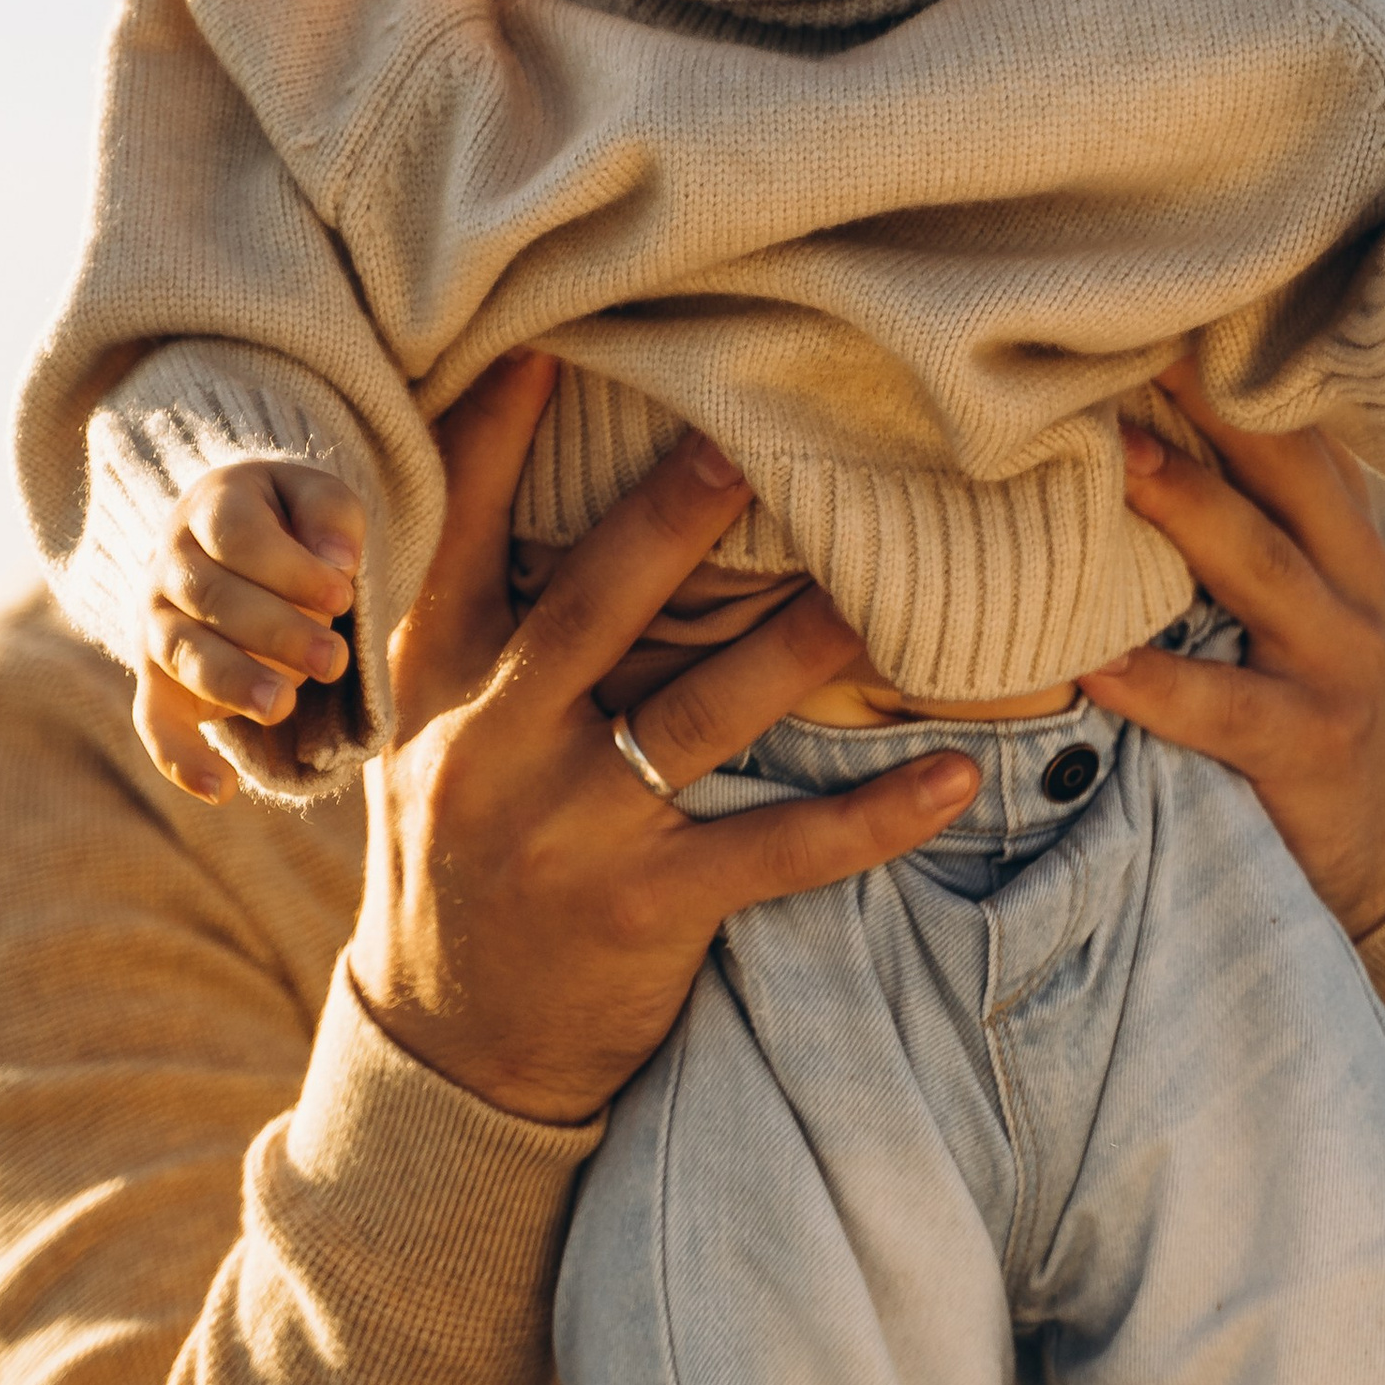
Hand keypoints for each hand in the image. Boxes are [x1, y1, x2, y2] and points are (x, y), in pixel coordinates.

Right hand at [137, 457, 364, 800]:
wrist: (235, 543)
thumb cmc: (291, 522)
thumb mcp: (319, 495)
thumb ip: (331, 515)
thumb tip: (338, 561)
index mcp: (209, 507)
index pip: (237, 535)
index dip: (289, 568)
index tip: (343, 594)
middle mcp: (170, 565)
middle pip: (211, 597)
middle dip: (276, 632)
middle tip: (332, 660)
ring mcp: (157, 624)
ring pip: (183, 655)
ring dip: (233, 682)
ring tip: (283, 705)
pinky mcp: (158, 679)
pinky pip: (155, 721)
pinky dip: (180, 758)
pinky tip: (221, 790)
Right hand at [349, 357, 978, 1124]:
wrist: (449, 1045)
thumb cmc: (456, 846)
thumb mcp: (430, 725)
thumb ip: (478, 614)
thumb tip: (526, 454)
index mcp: (437, 677)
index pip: (459, 533)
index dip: (495, 434)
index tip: (550, 338)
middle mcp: (490, 741)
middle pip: (594, 603)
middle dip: (674, 515)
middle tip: (754, 430)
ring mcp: (568, 828)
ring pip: (703, 711)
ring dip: (805, 644)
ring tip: (888, 584)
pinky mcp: (645, 907)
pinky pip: (779, 851)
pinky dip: (871, 817)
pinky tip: (954, 778)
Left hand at [1079, 367, 1384, 941]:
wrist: (1378, 833)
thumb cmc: (1302, 681)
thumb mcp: (1304, 584)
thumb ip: (1255, 504)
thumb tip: (1145, 393)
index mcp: (1345, 531)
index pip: (1299, 427)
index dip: (1240, 362)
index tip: (1166, 297)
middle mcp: (1355, 581)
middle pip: (1289, 474)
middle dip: (1216, 406)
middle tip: (1130, 342)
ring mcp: (1335, 662)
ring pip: (1261, 568)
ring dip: (1188, 508)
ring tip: (1116, 457)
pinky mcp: (1301, 743)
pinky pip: (1222, 706)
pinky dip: (1155, 681)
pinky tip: (1092, 659)